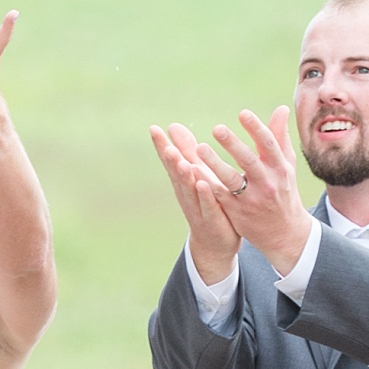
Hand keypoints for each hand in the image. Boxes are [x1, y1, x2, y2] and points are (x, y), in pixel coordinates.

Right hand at [149, 122, 240, 283]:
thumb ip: (188, 151)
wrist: (214, 243)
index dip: (161, 146)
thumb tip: (173, 126)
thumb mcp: (197, 174)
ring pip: (189, 190)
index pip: (170, 161)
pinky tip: (202, 184)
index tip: (154, 129)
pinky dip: (204, 195)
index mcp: (182, 181)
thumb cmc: (206, 202)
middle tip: (165, 144)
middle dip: (170, 160)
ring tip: (179, 160)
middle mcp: (185, 194)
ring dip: (184, 176)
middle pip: (176, 175)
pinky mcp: (211, 220)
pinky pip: (208, 206)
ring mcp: (197, 208)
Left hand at [197, 107, 313, 275]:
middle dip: (233, 145)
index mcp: (279, 168)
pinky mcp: (238, 212)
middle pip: (249, 161)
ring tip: (199, 148)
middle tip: (216, 129)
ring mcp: (252, 198)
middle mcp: (267, 182)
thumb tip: (281, 108)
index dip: (256, 128)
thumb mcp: (285, 165)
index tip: (243, 113)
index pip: (268, 145)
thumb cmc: (283, 190)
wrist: (284, 232)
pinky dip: (208, 185)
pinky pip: (221, 196)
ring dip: (215, 164)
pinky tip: (193, 172)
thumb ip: (280, 137)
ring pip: (232, 180)